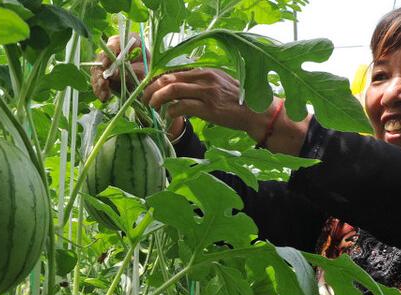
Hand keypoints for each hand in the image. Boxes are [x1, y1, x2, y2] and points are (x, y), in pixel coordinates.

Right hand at [90, 35, 146, 102]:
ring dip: (99, 84)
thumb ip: (130, 70)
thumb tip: (113, 74)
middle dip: (101, 73)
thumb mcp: (144, 68)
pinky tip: (104, 97)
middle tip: (104, 83)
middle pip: (101, 59)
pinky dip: (100, 90)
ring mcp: (107, 62)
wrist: (150, 76)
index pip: (113, 44)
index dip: (108, 54)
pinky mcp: (104, 74)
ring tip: (105, 94)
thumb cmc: (149, 68)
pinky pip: (98, 81)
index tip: (106, 64)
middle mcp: (113, 50)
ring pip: (97, 71)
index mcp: (126, 41)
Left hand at [143, 68, 309, 153]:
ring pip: (172, 90)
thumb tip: (179, 90)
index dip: (158, 80)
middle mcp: (204, 77)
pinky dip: (171, 113)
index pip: (174, 70)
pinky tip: (169, 118)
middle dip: (151, 88)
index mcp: (205, 70)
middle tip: (144, 99)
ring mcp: (206, 91)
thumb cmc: (237, 102)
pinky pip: (181, 107)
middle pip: (169, 77)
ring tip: (151, 108)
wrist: (257, 113)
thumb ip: (200, 84)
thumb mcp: (218, 85)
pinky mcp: (208, 107)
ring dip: (156, 99)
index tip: (149, 89)